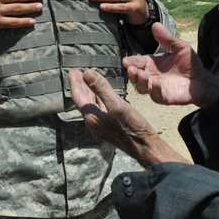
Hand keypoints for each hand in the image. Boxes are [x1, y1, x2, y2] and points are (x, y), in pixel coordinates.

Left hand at [69, 69, 187, 167]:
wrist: (145, 147)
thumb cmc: (133, 127)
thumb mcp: (117, 105)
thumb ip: (101, 89)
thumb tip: (86, 73)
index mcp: (92, 117)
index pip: (78, 96)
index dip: (75, 83)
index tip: (73, 71)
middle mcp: (93, 122)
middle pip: (83, 101)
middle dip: (80, 86)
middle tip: (77, 73)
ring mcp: (101, 125)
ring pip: (91, 105)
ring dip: (88, 92)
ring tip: (87, 81)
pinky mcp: (109, 126)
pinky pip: (99, 109)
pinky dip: (98, 99)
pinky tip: (102, 96)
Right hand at [123, 23, 218, 106]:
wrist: (202, 80)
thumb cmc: (190, 64)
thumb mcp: (180, 47)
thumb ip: (167, 39)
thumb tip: (155, 24)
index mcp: (152, 63)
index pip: (137, 62)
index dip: (131, 61)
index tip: (126, 61)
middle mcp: (151, 76)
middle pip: (136, 76)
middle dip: (132, 73)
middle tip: (131, 69)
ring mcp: (156, 87)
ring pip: (142, 87)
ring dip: (140, 82)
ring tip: (141, 75)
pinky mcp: (164, 97)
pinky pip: (156, 96)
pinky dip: (154, 91)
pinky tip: (155, 84)